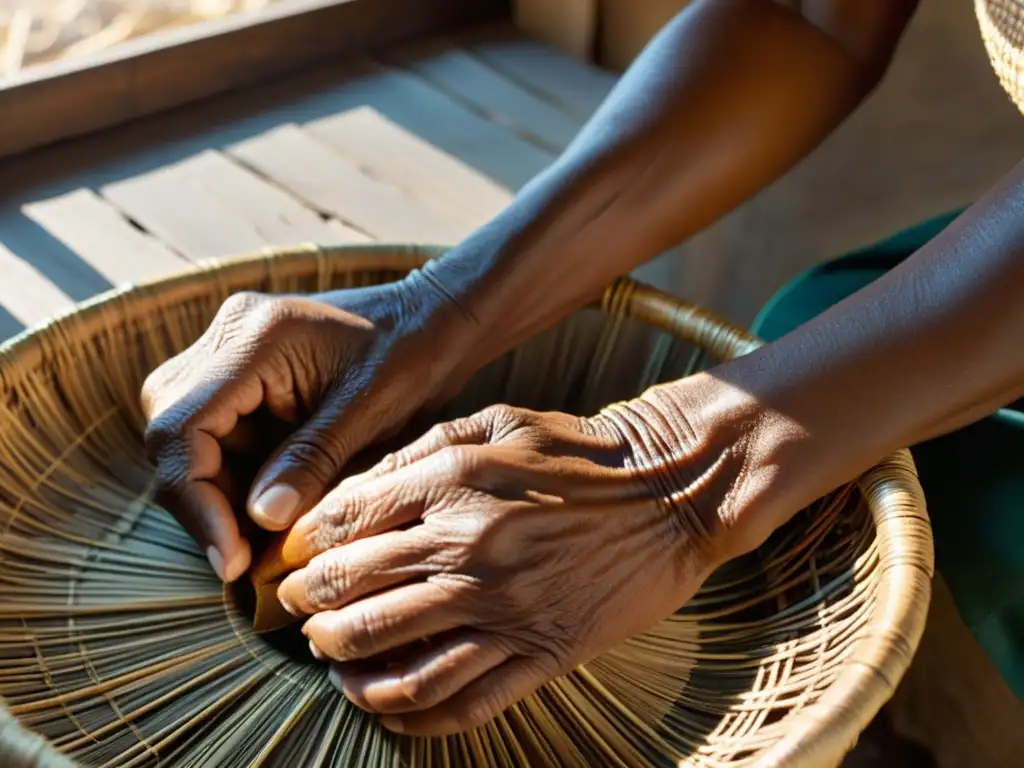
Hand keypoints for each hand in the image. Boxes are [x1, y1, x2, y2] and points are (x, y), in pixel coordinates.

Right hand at [141, 269, 475, 582]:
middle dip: (203, 499)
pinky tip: (275, 497)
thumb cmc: (413, 357)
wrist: (434, 316)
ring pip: (187, 432)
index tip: (232, 560)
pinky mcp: (243, 364)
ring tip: (267, 530)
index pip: (181, 427)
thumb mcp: (370, 414)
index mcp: (256, 337)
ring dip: (219, 488)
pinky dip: (237, 470)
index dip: (195, 501)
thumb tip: (259, 521)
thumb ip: (312, 461)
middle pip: (171, 431)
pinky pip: (215, 425)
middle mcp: (228, 332)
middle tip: (248, 553)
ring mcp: (231, 345)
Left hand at [262, 375, 777, 735]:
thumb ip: (414, 453)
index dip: (300, 548)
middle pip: (354, 598)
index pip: (342, 526)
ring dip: (346, 670)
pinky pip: (461, 703)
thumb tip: (344, 496)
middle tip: (296, 612)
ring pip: (397, 663)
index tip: (290, 560)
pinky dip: (409, 717)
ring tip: (330, 662)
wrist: (671, 490)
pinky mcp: (544, 654)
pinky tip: (384, 709)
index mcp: (453, 484)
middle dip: (307, 609)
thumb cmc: (576, 451)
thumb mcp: (494, 422)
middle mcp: (471, 552)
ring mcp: (508, 611)